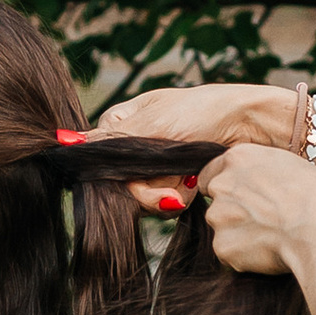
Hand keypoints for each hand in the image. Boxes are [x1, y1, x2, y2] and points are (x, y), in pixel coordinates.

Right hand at [88, 80, 298, 206]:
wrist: (253, 127)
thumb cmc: (204, 112)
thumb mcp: (152, 123)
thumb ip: (109, 140)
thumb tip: (62, 142)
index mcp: (122, 121)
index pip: (98, 157)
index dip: (112, 173)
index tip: (131, 176)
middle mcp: (136, 144)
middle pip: (119, 183)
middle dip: (144, 189)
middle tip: (170, 188)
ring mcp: (157, 164)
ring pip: (141, 196)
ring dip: (165, 193)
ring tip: (188, 180)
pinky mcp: (178, 181)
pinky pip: (164, 202)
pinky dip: (180, 196)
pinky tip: (196, 183)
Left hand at [192, 138, 315, 280]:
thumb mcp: (290, 165)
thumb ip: (262, 172)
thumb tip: (259, 183)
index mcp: (238, 158)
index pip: (212, 172)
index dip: (230, 187)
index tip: (246, 198)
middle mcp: (221, 184)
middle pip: (216, 201)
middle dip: (233, 211)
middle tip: (264, 220)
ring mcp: (218, 217)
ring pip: (222, 228)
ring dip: (239, 234)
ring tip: (271, 237)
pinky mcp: (222, 246)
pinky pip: (229, 253)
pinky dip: (243, 256)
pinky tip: (268, 251)